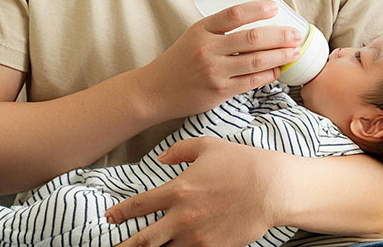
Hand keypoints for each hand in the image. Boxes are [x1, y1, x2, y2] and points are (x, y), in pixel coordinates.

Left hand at [105, 137, 282, 246]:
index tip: (110, 218)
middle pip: (144, 241)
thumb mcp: (208, 146)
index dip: (120, 214)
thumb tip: (162, 158)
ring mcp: (198, 237)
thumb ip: (180, 150)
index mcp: (178, 190)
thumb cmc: (241, 163)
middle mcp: (183, 217)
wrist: (273, 188)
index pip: (139, 206)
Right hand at [142, 0, 301, 118]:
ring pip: (256, 61)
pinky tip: (278, 70)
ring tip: (294, 51)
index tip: (275, 7)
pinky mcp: (219, 91)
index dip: (257, 9)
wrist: (156, 90)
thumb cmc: (179, 61)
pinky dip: (268, 75)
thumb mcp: (193, 36)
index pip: (234, 14)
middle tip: (296, 34)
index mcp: (201, 29)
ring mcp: (214, 71)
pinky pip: (251, 82)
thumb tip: (257, 25)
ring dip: (280, 55)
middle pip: (252, 38)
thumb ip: (219, 31)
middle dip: (280, 36)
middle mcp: (208, 49)